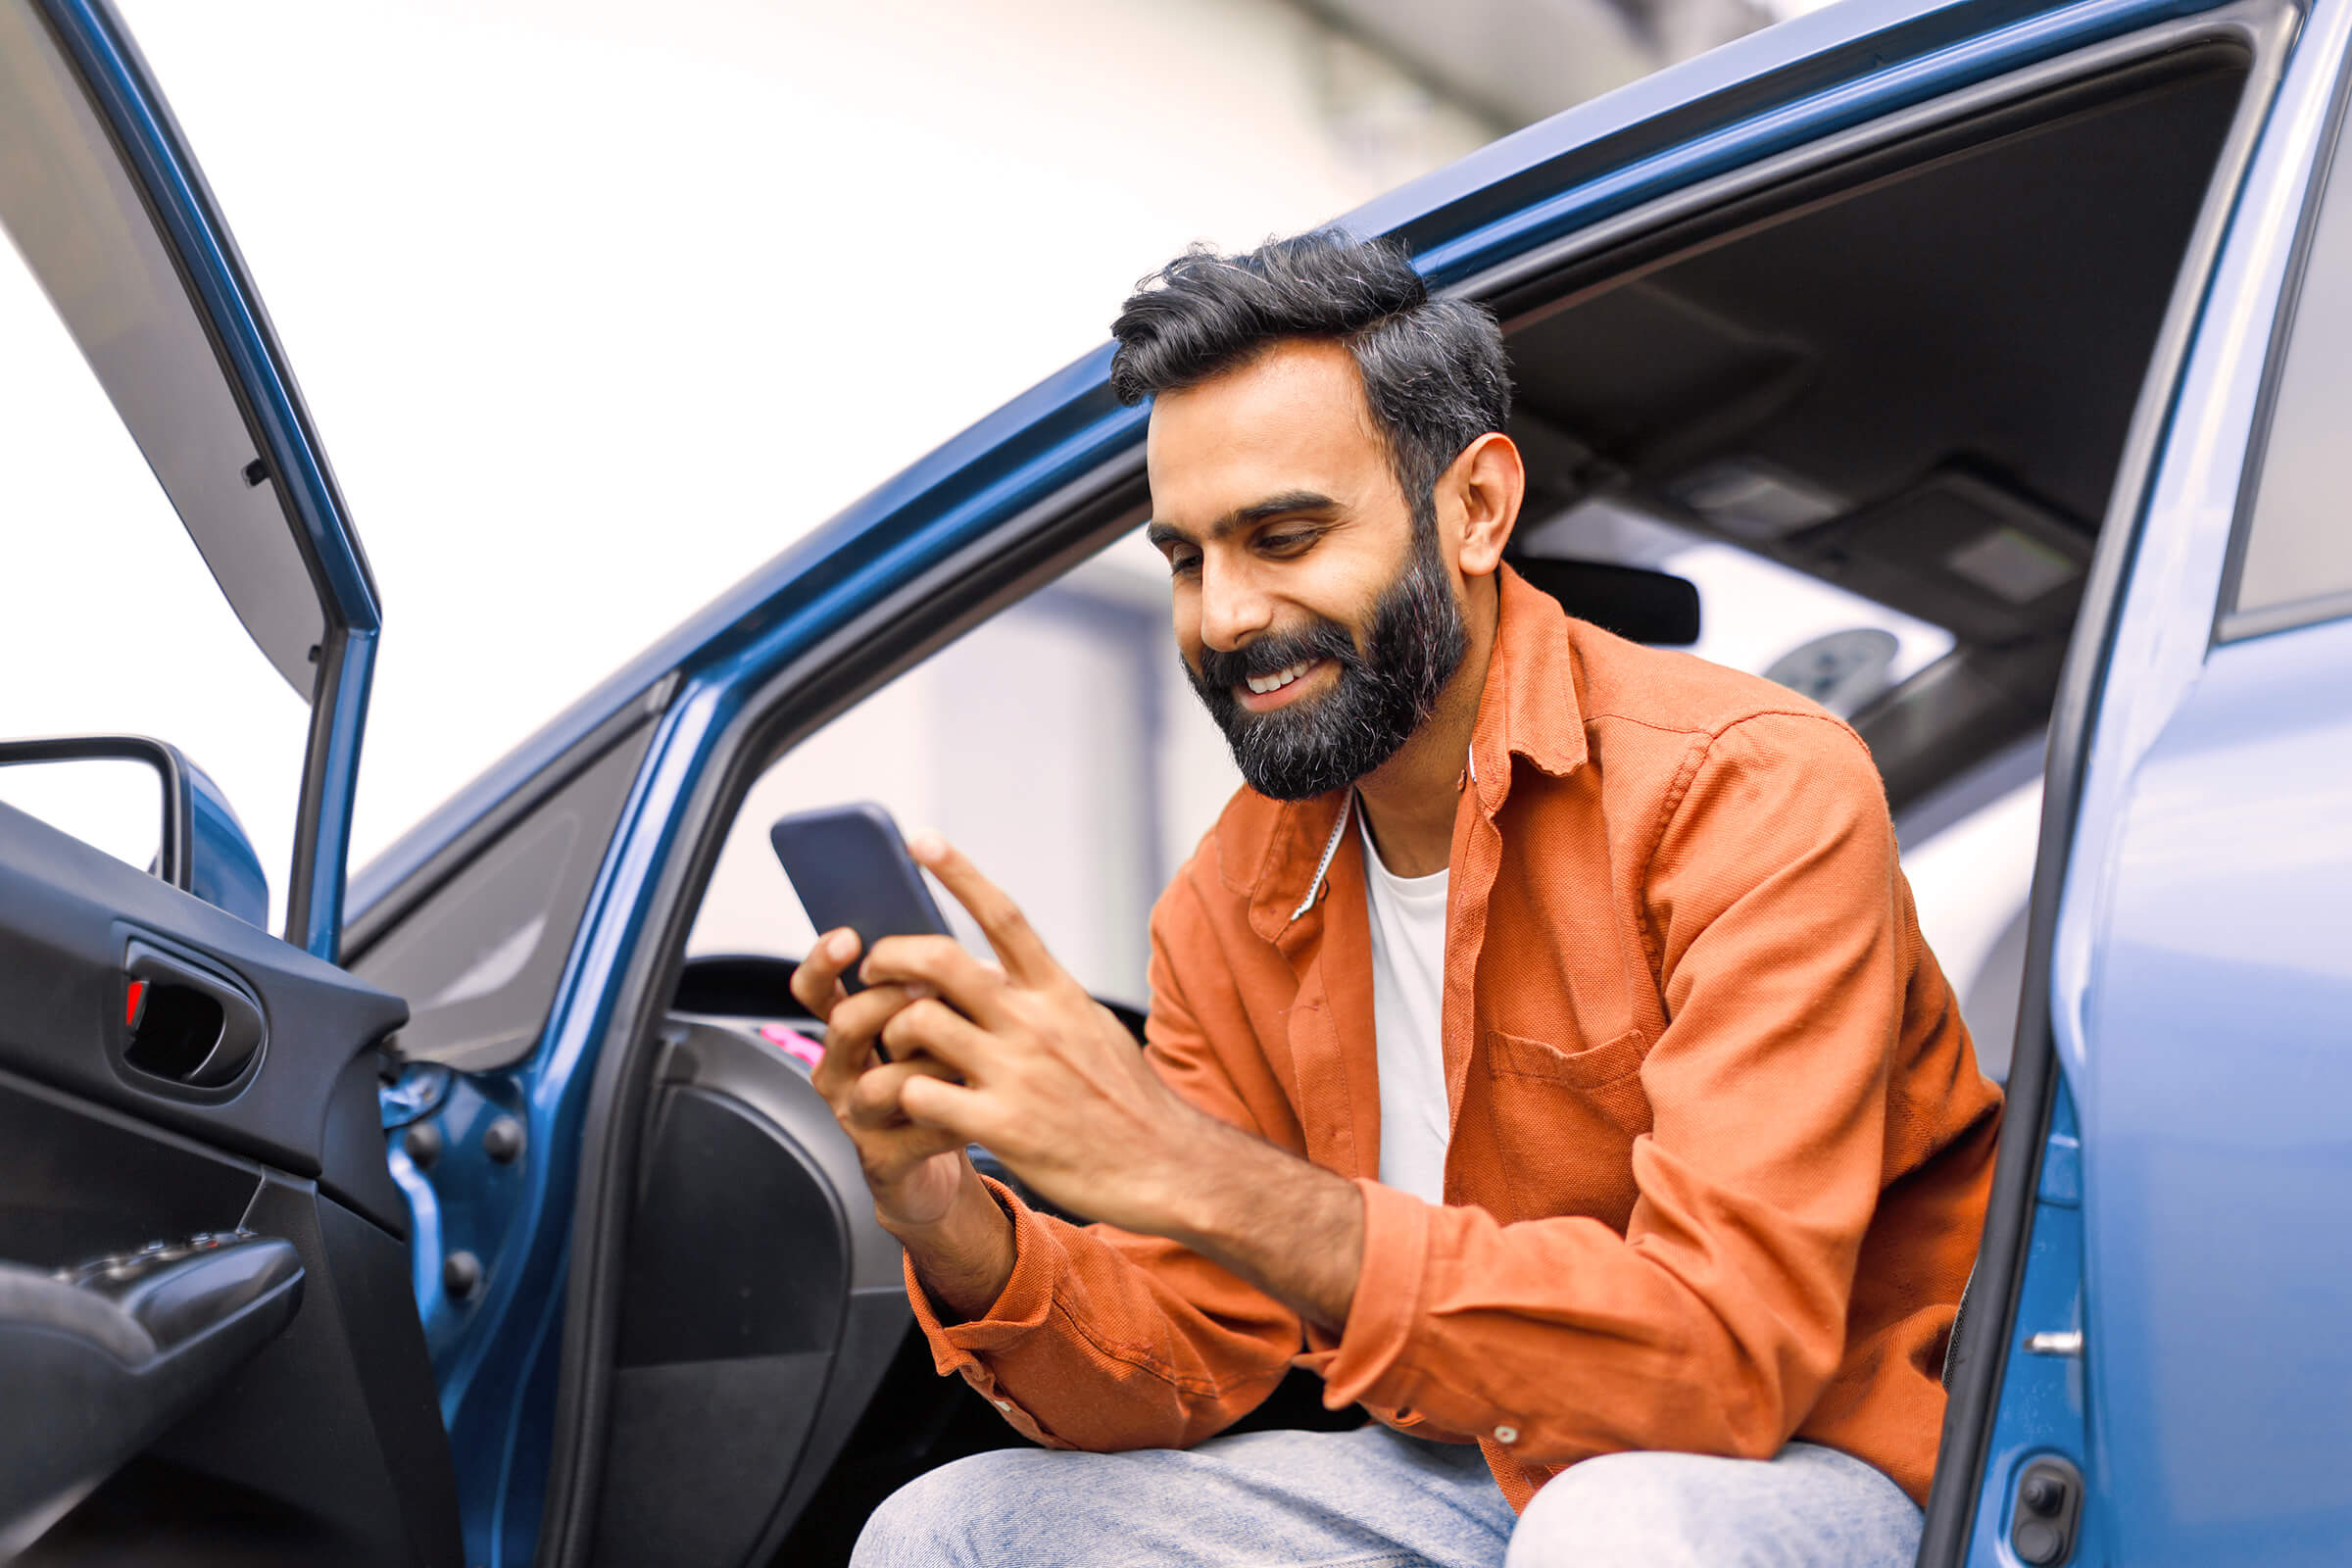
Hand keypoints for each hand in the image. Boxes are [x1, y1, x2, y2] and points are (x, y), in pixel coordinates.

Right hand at [790, 927, 971, 1230]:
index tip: (849, 937)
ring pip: (877, 1084)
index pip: (815, 990)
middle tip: (930, 990)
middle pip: (843, 1025)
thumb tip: (962, 955)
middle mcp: (841, 1072)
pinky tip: (982, 1100)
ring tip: (964, 1055)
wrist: (934, 1170)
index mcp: (848, 1032)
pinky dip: (956, 1113)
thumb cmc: (936, 1086)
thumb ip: (929, 994)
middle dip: (889, 1001)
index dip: (823, 962)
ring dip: (925, 1064)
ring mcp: (858, 1118)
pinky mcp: (885, 1159)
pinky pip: (919, 1130)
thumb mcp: (930, 1031)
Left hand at [855, 835, 1209, 1234]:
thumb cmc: (1125, 1098)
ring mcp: (1015, 1073)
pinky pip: (920, 1093)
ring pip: (920, 1023)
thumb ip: (1043, 995)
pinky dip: (900, 1093)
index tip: (920, 840)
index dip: (957, 872)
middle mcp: (1034, 1023)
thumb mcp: (1091, 1027)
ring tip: (891, 1047)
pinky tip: (905, 1101)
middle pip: (941, 961)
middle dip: (891, 957)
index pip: (1002, 915)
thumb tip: (999, 964)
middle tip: (874, 969)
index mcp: (1057, 992)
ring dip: (890, 1032)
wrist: (1163, 1166)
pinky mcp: (1000, 1125)